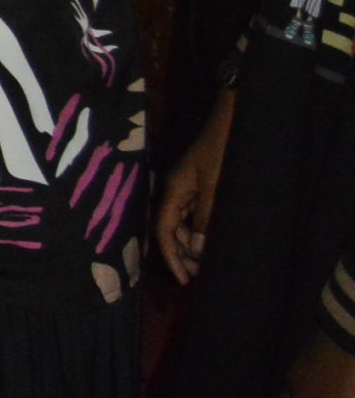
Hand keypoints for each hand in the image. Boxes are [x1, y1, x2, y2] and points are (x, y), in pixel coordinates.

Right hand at [156, 87, 233, 283]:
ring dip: (193, 243)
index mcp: (174, 190)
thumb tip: (195, 247)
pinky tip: (213, 239)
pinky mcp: (204, 183)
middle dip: (182, 253)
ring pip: (185, 222)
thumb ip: (204, 216)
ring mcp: (191, 186)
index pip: (164, 229)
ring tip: (207, 263)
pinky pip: (197, 213)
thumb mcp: (215, 185)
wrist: (234, 117)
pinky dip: (202, 229)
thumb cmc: (222, 149)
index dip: (171, 256)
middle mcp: (178, 190)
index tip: (184, 279)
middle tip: (199, 275)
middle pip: (172, 228)